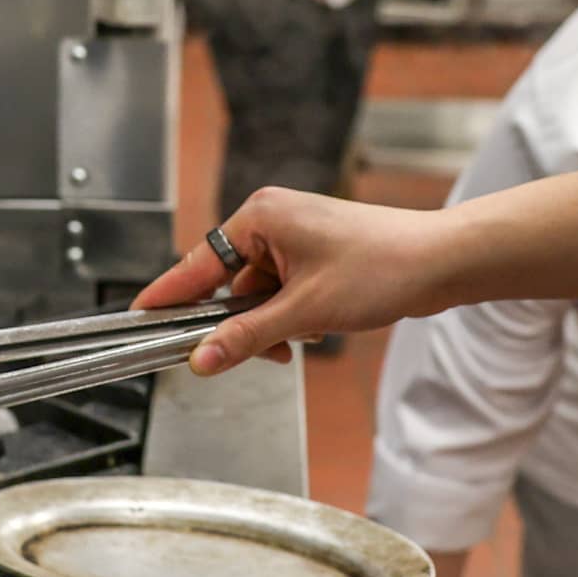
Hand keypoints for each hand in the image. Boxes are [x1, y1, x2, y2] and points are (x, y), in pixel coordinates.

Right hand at [132, 191, 458, 369]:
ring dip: (274, 324)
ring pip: (257, 295)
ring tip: (309, 332)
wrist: (441, 263)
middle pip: (227, 285)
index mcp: (259, 217)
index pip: (195, 264)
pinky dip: (292, 315)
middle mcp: (271, 219)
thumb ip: (246, 337)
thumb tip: (202, 359)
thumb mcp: (305, 312)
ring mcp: (294, 236)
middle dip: (246, 323)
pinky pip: (281, 291)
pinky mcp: (313, 253)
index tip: (136, 318)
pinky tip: (319, 324)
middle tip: (267, 349)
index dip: (166, 297)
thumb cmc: (382, 267)